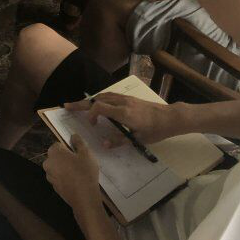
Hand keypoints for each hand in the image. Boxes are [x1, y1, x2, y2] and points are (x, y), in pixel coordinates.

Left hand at [43, 133, 100, 209]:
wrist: (83, 197)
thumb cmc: (84, 172)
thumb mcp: (86, 153)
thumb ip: (78, 142)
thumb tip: (73, 136)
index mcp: (53, 152)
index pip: (58, 144)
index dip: (68, 148)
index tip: (78, 153)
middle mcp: (48, 163)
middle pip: (57, 156)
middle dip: (66, 158)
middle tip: (79, 163)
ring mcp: (49, 176)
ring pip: (57, 168)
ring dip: (65, 168)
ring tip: (78, 173)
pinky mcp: (54, 187)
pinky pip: (59, 178)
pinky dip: (65, 178)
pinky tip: (76, 182)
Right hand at [64, 93, 179, 146]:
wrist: (171, 118)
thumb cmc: (156, 130)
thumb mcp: (139, 138)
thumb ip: (120, 140)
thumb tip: (103, 144)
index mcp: (124, 113)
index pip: (100, 107)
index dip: (91, 114)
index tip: (91, 124)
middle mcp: (122, 102)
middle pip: (97, 99)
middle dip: (81, 103)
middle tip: (67, 106)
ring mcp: (126, 99)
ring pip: (103, 95)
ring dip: (90, 100)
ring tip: (80, 106)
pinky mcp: (129, 98)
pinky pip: (110, 96)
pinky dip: (100, 99)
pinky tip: (98, 104)